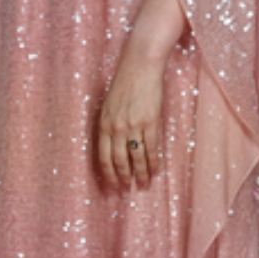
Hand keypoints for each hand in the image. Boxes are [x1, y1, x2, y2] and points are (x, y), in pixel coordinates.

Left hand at [96, 49, 165, 191]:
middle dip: (123, 177)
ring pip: (137, 157)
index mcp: (103, 123)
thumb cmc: (123, 85)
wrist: (139, 68)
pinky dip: (154, 161)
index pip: (103, 155)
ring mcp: (134, 126)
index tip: (111, 184)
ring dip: (141, 173)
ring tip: (143, 184)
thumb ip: (109, 125)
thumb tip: (113, 145)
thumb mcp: (108, 106)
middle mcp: (116, 127)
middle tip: (127, 189)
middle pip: (119, 160)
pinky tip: (155, 170)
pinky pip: (152, 148)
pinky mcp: (151, 122)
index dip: (108, 172)